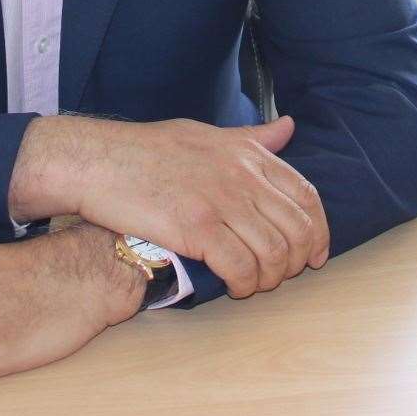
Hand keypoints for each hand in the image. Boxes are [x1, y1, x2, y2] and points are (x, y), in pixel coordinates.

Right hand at [11, 115, 329, 298]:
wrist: (98, 161)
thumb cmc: (147, 150)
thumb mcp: (205, 133)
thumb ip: (250, 138)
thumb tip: (289, 127)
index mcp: (246, 154)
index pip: (305, 194)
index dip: (318, 230)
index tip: (314, 253)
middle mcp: (241, 176)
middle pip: (297, 229)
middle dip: (298, 260)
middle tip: (283, 276)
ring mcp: (221, 201)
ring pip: (274, 253)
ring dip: (270, 278)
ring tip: (253, 284)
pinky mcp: (197, 227)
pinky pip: (241, 267)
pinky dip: (244, 284)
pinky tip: (233, 288)